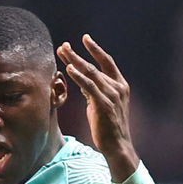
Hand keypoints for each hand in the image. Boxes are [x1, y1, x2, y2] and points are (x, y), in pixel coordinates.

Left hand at [56, 34, 137, 182]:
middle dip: (77, 54)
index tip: (85, 38)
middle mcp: (118, 87)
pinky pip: (89, 86)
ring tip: (62, 52)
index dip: (96, 49)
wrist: (117, 145)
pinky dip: (78, 76)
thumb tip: (80, 79)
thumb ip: (92, 90)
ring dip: (74, 60)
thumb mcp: (100, 103)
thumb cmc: (108, 126)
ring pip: (90, 73)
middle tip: (63, 46)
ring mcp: (112, 95)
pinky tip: (69, 68)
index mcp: (120, 85)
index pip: (107, 62)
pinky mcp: (104, 104)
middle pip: (94, 65)